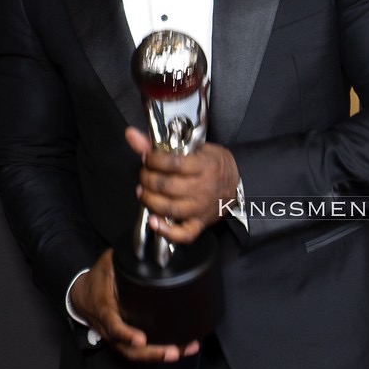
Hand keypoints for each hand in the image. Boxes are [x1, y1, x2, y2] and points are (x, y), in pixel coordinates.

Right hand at [69, 248, 200, 362]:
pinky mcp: (124, 340)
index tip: (140, 339)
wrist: (80, 295)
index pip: (113, 325)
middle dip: (153, 353)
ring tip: (183, 350)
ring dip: (160, 355)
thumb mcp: (106, 264)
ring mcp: (116, 338)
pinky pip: (139, 352)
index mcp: (104, 308)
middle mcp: (110, 328)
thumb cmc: (95, 280)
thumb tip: (142, 246)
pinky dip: (158, 353)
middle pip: (129, 349)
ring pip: (136, 354)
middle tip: (173, 351)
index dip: (126, 334)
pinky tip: (178, 349)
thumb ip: (123, 257)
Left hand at [125, 126, 238, 244]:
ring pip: (170, 208)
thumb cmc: (214, 162)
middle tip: (143, 174)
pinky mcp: (200, 224)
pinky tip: (153, 221)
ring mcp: (201, 208)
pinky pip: (183, 234)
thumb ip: (160, 142)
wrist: (237, 182)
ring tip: (143, 192)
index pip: (173, 164)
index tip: (147, 157)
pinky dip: (166, 232)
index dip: (154, 160)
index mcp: (204, 166)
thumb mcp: (194, 146)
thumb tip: (130, 134)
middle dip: (148, 179)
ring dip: (150, 201)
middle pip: (168, 187)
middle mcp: (203, 188)